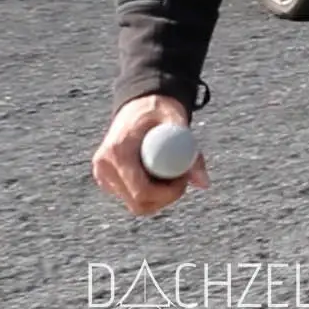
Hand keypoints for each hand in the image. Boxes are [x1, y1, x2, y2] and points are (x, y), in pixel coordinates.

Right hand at [92, 94, 207, 216]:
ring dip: (160, 196)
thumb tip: (204, 183)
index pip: (142, 192)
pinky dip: (151, 192)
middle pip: (138, 204)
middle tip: (183, 178)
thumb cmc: (159, 110)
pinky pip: (133, 197)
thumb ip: (192, 152)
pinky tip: (158, 170)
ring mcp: (103, 176)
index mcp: (117, 153)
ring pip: (137, 205)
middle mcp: (104, 167)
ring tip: (171, 170)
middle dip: (165, 197)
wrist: (138, 104)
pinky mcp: (108, 181)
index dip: (169, 193)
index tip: (185, 177)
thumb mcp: (178, 122)